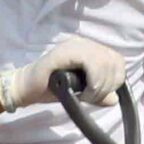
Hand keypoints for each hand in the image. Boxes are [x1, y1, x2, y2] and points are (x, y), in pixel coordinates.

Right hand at [0, 35, 123, 111]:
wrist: (26, 89)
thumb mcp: (81, 92)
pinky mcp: (63, 53)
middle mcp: (83, 43)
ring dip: (100, 86)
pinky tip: (82, 93)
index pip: (116, 59)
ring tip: (86, 97)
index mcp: (89, 49)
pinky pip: (90, 63)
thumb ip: (98, 94)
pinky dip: (92, 82)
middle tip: (92, 98)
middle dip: (108, 85)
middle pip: (113, 61)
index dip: (116, 79)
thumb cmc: (51, 89)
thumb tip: (114, 99)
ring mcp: (73, 46)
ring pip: (104, 62)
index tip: (103, 94)